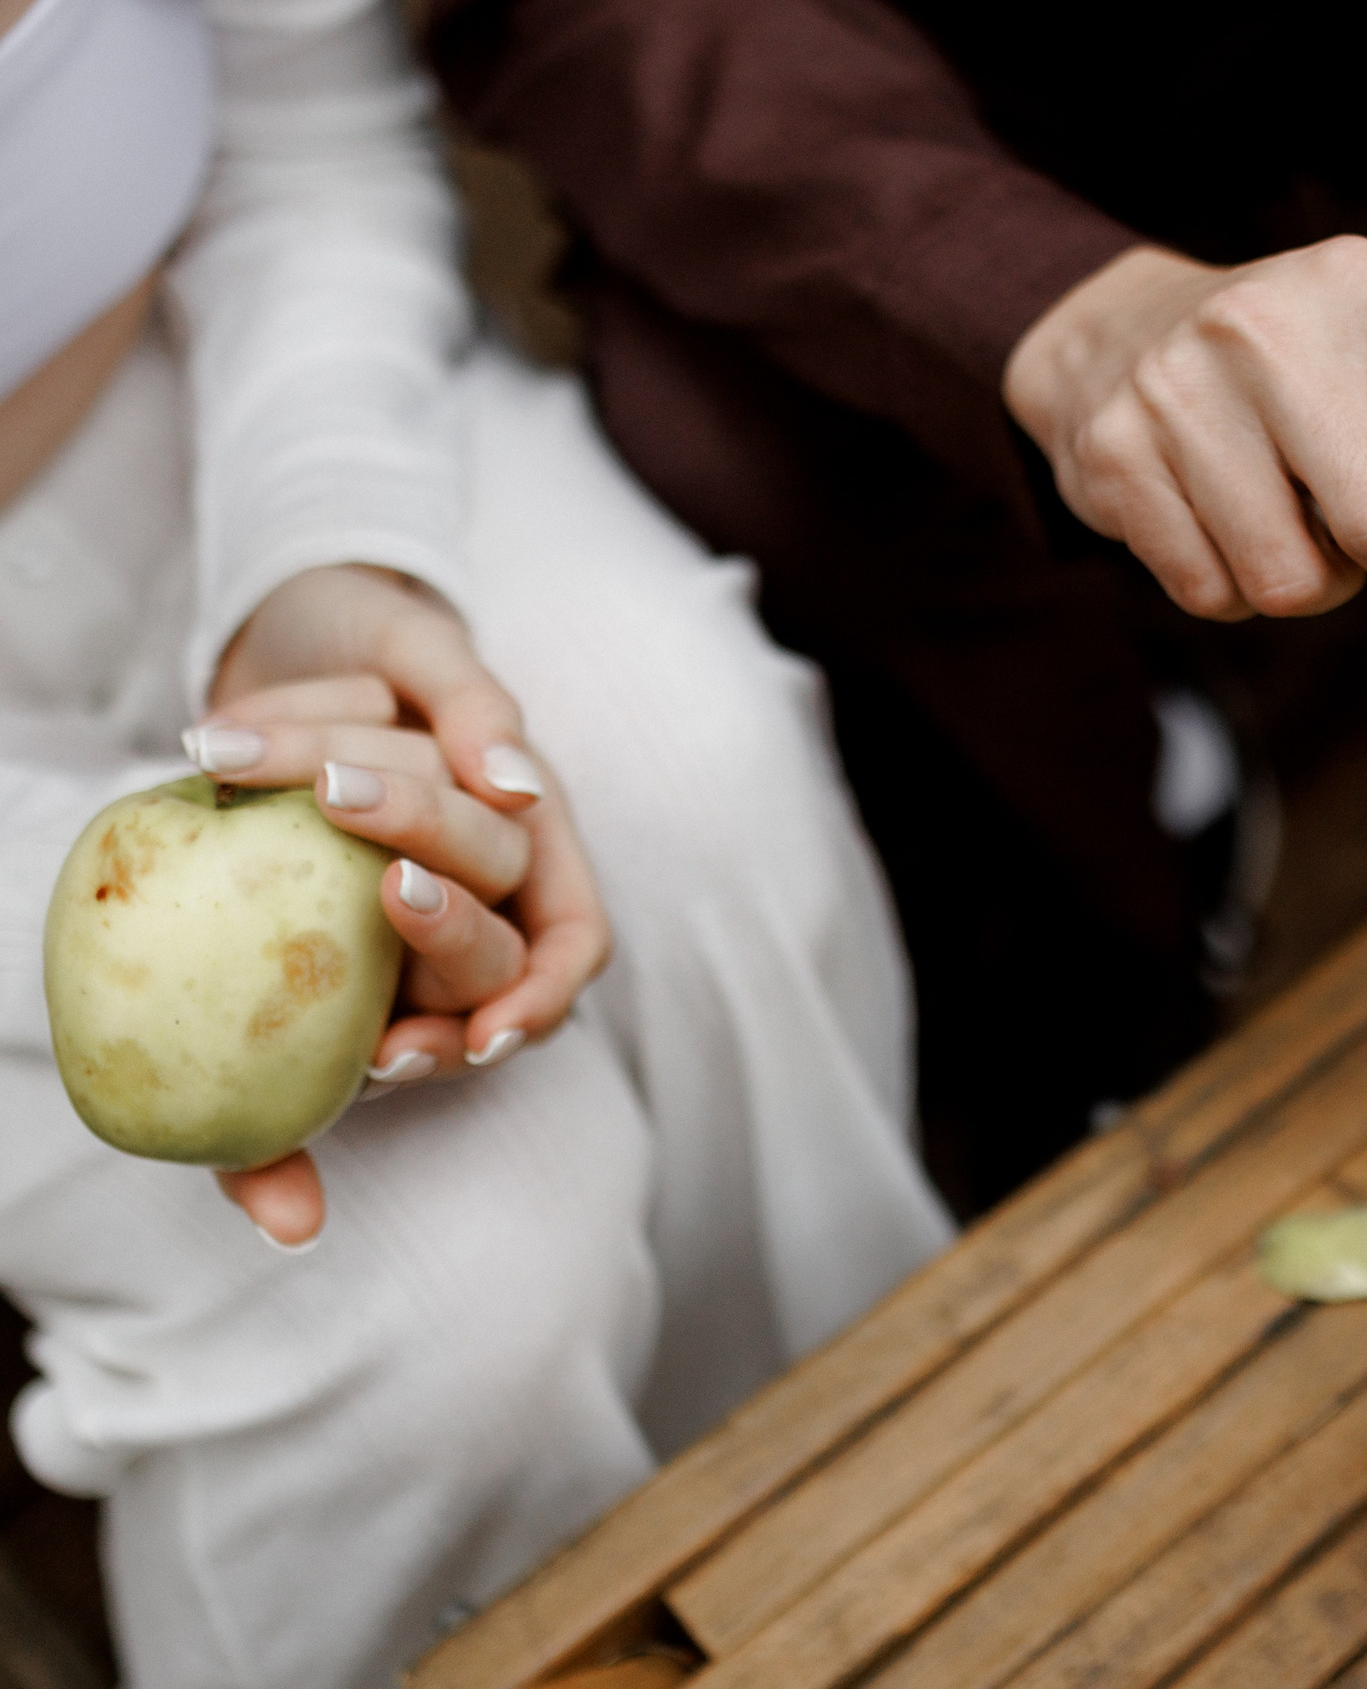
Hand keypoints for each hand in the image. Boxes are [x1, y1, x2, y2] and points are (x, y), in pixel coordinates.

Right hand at [186, 567, 612, 1244]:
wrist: (278, 751)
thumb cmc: (281, 943)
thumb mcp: (269, 1051)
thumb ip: (278, 1133)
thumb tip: (291, 1230)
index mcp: (496, 946)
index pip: (546, 977)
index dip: (524, 1008)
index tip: (457, 1048)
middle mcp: (517, 863)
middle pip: (513, 897)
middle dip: (459, 910)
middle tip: (388, 895)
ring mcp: (496, 776)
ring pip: (487, 801)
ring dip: (415, 798)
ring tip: (320, 786)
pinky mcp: (462, 686)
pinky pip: (465, 700)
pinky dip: (449, 722)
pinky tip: (382, 717)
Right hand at [1004, 239, 1366, 618]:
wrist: (1112, 338)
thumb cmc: (1297, 358)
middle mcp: (1274, 329)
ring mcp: (1184, 392)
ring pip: (1296, 581)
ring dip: (1314, 578)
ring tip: (1292, 511)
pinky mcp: (1117, 458)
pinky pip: (1217, 596)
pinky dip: (1235, 586)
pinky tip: (1225, 520)